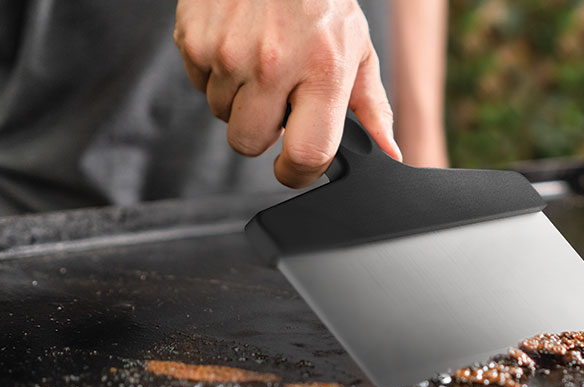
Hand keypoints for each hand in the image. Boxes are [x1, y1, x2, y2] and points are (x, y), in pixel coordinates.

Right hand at [174, 0, 401, 187]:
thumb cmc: (320, 0)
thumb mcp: (356, 48)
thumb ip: (371, 106)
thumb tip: (389, 152)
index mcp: (323, 70)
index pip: (307, 153)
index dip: (298, 173)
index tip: (295, 168)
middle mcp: (274, 64)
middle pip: (249, 143)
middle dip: (261, 130)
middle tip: (277, 96)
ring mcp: (229, 53)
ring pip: (222, 114)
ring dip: (239, 99)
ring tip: (259, 61)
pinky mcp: (194, 40)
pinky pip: (199, 84)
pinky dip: (216, 74)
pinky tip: (237, 45)